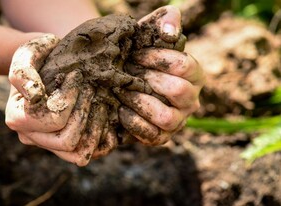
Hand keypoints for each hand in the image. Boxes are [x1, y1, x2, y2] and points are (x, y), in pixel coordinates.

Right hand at [5, 34, 116, 165]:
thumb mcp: (29, 53)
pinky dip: (102, 139)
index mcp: (18, 118)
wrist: (51, 62)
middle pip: (66, 141)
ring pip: (78, 155)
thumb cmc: (41, 56)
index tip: (76, 76)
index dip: (69, 99)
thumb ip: (23, 72)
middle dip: (85, 113)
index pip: (52, 120)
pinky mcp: (67, 148)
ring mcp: (50, 145)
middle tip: (92, 89)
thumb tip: (34, 96)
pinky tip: (105, 116)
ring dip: (96, 128)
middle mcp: (32, 137)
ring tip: (100, 102)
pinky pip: (89, 155)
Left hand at [118, 6, 204, 145]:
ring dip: (141, 102)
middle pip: (179, 91)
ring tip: (122, 91)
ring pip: (167, 118)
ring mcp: (177, 121)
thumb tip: (170, 33)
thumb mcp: (151, 30)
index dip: (159, 59)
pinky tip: (120, 109)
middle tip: (128, 73)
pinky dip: (134, 123)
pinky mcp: (161, 137)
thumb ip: (167, 20)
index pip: (185, 66)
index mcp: (194, 75)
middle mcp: (190, 100)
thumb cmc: (139, 53)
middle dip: (149, 80)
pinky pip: (152, 135)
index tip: (136, 55)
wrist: (121, 78)